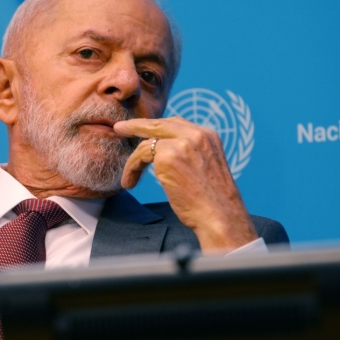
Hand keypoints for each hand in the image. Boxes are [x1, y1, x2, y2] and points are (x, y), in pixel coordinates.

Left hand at [113, 117, 257, 252]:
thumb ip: (189, 155)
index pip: (177, 124)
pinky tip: (129, 183)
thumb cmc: (212, 202)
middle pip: (159, 124)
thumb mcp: (205, 169)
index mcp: (208, 136)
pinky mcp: (168, 156)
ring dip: (133, 162)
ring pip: (147, 143)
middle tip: (120, 128)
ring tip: (128, 179)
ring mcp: (182, 143)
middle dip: (137, 125)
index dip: (156, 127)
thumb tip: (164, 156)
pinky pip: (140, 156)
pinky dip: (131, 169)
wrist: (219, 215)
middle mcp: (197, 134)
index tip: (142, 130)